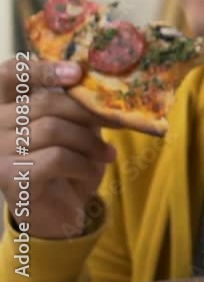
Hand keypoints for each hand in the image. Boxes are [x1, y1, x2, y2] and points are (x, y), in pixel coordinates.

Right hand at [0, 57, 119, 238]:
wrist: (58, 212)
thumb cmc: (66, 163)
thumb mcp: (72, 126)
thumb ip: (73, 102)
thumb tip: (95, 77)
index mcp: (5, 106)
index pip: (10, 75)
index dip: (41, 69)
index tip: (77, 72)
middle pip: (43, 103)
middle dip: (86, 113)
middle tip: (114, 122)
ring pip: (53, 129)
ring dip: (89, 142)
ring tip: (106, 154)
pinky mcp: (9, 177)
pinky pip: (55, 157)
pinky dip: (82, 163)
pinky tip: (90, 171)